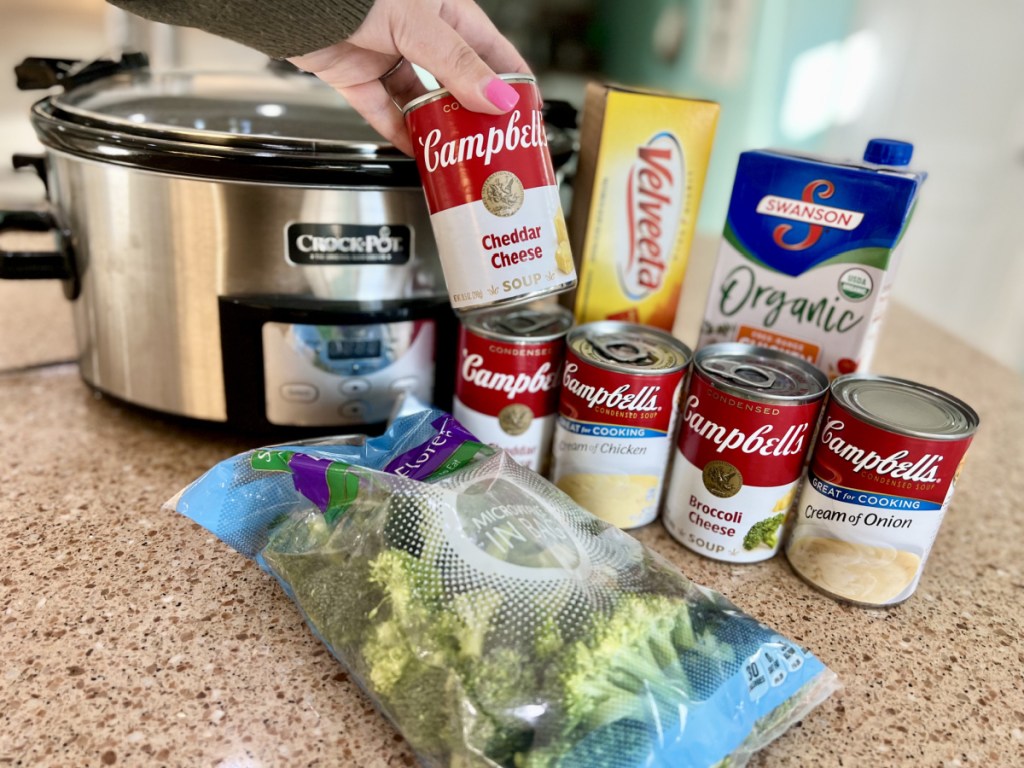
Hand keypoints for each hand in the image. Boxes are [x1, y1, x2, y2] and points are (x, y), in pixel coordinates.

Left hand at [289, 0, 530, 154]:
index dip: (511, 81)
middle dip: (476, 112)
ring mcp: (387, 54)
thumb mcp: (419, 25)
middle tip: (495, 142)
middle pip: (458, 80)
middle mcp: (418, 32)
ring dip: (438, 127)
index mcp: (444, 10)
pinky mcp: (357, 76)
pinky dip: (400, 134)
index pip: (491, 50)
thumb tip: (499, 99)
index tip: (527, 111)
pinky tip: (417, 152)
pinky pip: (385, 112)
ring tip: (458, 153)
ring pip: (422, 100)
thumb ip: (458, 64)